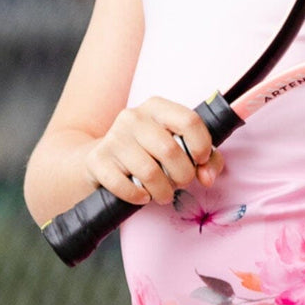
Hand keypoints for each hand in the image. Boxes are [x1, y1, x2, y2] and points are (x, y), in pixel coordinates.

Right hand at [84, 96, 223, 205]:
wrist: (101, 160)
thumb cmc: (148, 155)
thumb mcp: (179, 149)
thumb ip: (206, 160)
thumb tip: (207, 177)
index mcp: (157, 108)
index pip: (189, 121)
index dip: (201, 146)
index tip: (200, 161)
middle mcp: (133, 117)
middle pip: (170, 150)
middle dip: (183, 176)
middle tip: (180, 183)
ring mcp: (113, 137)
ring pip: (150, 172)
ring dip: (163, 191)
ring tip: (162, 193)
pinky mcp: (97, 160)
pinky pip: (125, 186)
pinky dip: (138, 197)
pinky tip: (142, 196)